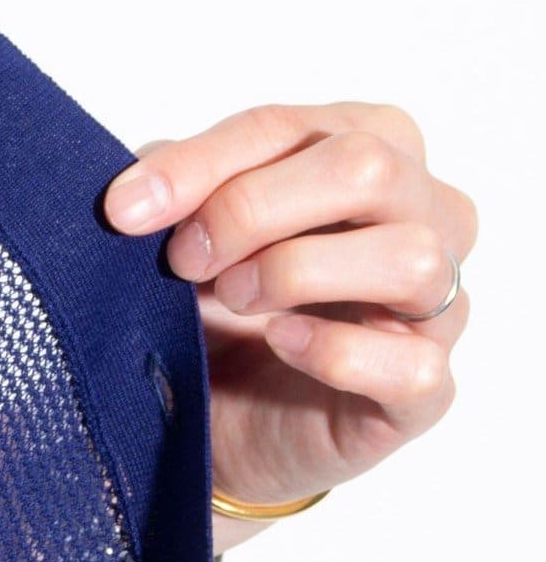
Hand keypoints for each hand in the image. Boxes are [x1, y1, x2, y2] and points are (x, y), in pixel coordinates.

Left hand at [102, 102, 478, 556]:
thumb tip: (140, 186)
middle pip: (365, 167)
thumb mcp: (190, 244)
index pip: (293, 130)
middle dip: (252, 208)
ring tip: (234, 299)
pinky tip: (278, 344)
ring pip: (409, 257)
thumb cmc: (221, 321)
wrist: (219, 430)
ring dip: (297, 272)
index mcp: (373, 152)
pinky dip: (335, 351)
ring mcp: (436, 305)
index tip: (125, 211)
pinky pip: (412, 364)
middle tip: (184, 261)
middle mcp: (426, 215)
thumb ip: (179, 199)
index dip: (200, 165)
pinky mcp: (424, 392)